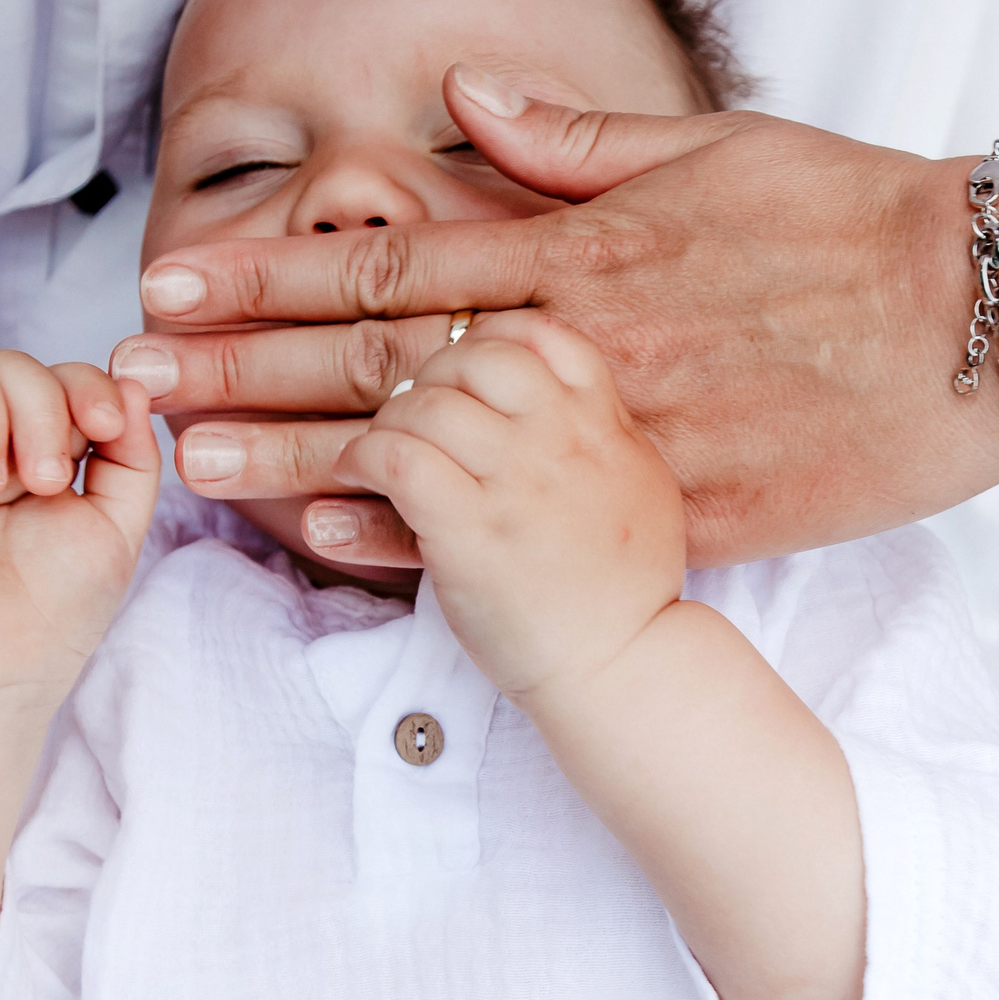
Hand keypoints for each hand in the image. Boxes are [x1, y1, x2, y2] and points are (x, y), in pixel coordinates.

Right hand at [0, 346, 159, 705]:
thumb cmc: (50, 612)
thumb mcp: (114, 526)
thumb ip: (131, 455)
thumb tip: (136, 382)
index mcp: (26, 447)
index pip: (52, 370)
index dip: (86, 382)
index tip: (108, 429)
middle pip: (6, 360)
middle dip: (44, 408)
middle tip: (49, 484)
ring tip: (0, 491)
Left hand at [112, 67, 998, 570]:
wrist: (981, 316)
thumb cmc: (858, 220)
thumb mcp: (719, 147)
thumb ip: (581, 140)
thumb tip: (472, 102)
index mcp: (584, 249)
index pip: (393, 260)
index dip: (274, 271)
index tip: (180, 279)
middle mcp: (581, 341)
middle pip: (378, 354)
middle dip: (242, 361)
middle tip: (131, 373)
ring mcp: (623, 431)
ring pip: (432, 444)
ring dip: (297, 453)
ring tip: (191, 461)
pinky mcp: (683, 508)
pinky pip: (532, 531)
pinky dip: (427, 538)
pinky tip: (332, 548)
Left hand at [333, 311, 682, 700]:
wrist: (624, 667)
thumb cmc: (626, 591)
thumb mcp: (640, 486)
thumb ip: (604, 433)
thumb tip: (562, 397)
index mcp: (607, 423)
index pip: (543, 332)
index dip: (491, 336)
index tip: (466, 370)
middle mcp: (564, 440)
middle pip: (477, 354)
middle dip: (432, 375)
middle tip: (412, 412)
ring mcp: (517, 482)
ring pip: (427, 402)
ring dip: (390, 419)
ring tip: (379, 450)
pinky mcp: (469, 530)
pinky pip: (396, 456)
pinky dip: (363, 456)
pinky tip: (358, 474)